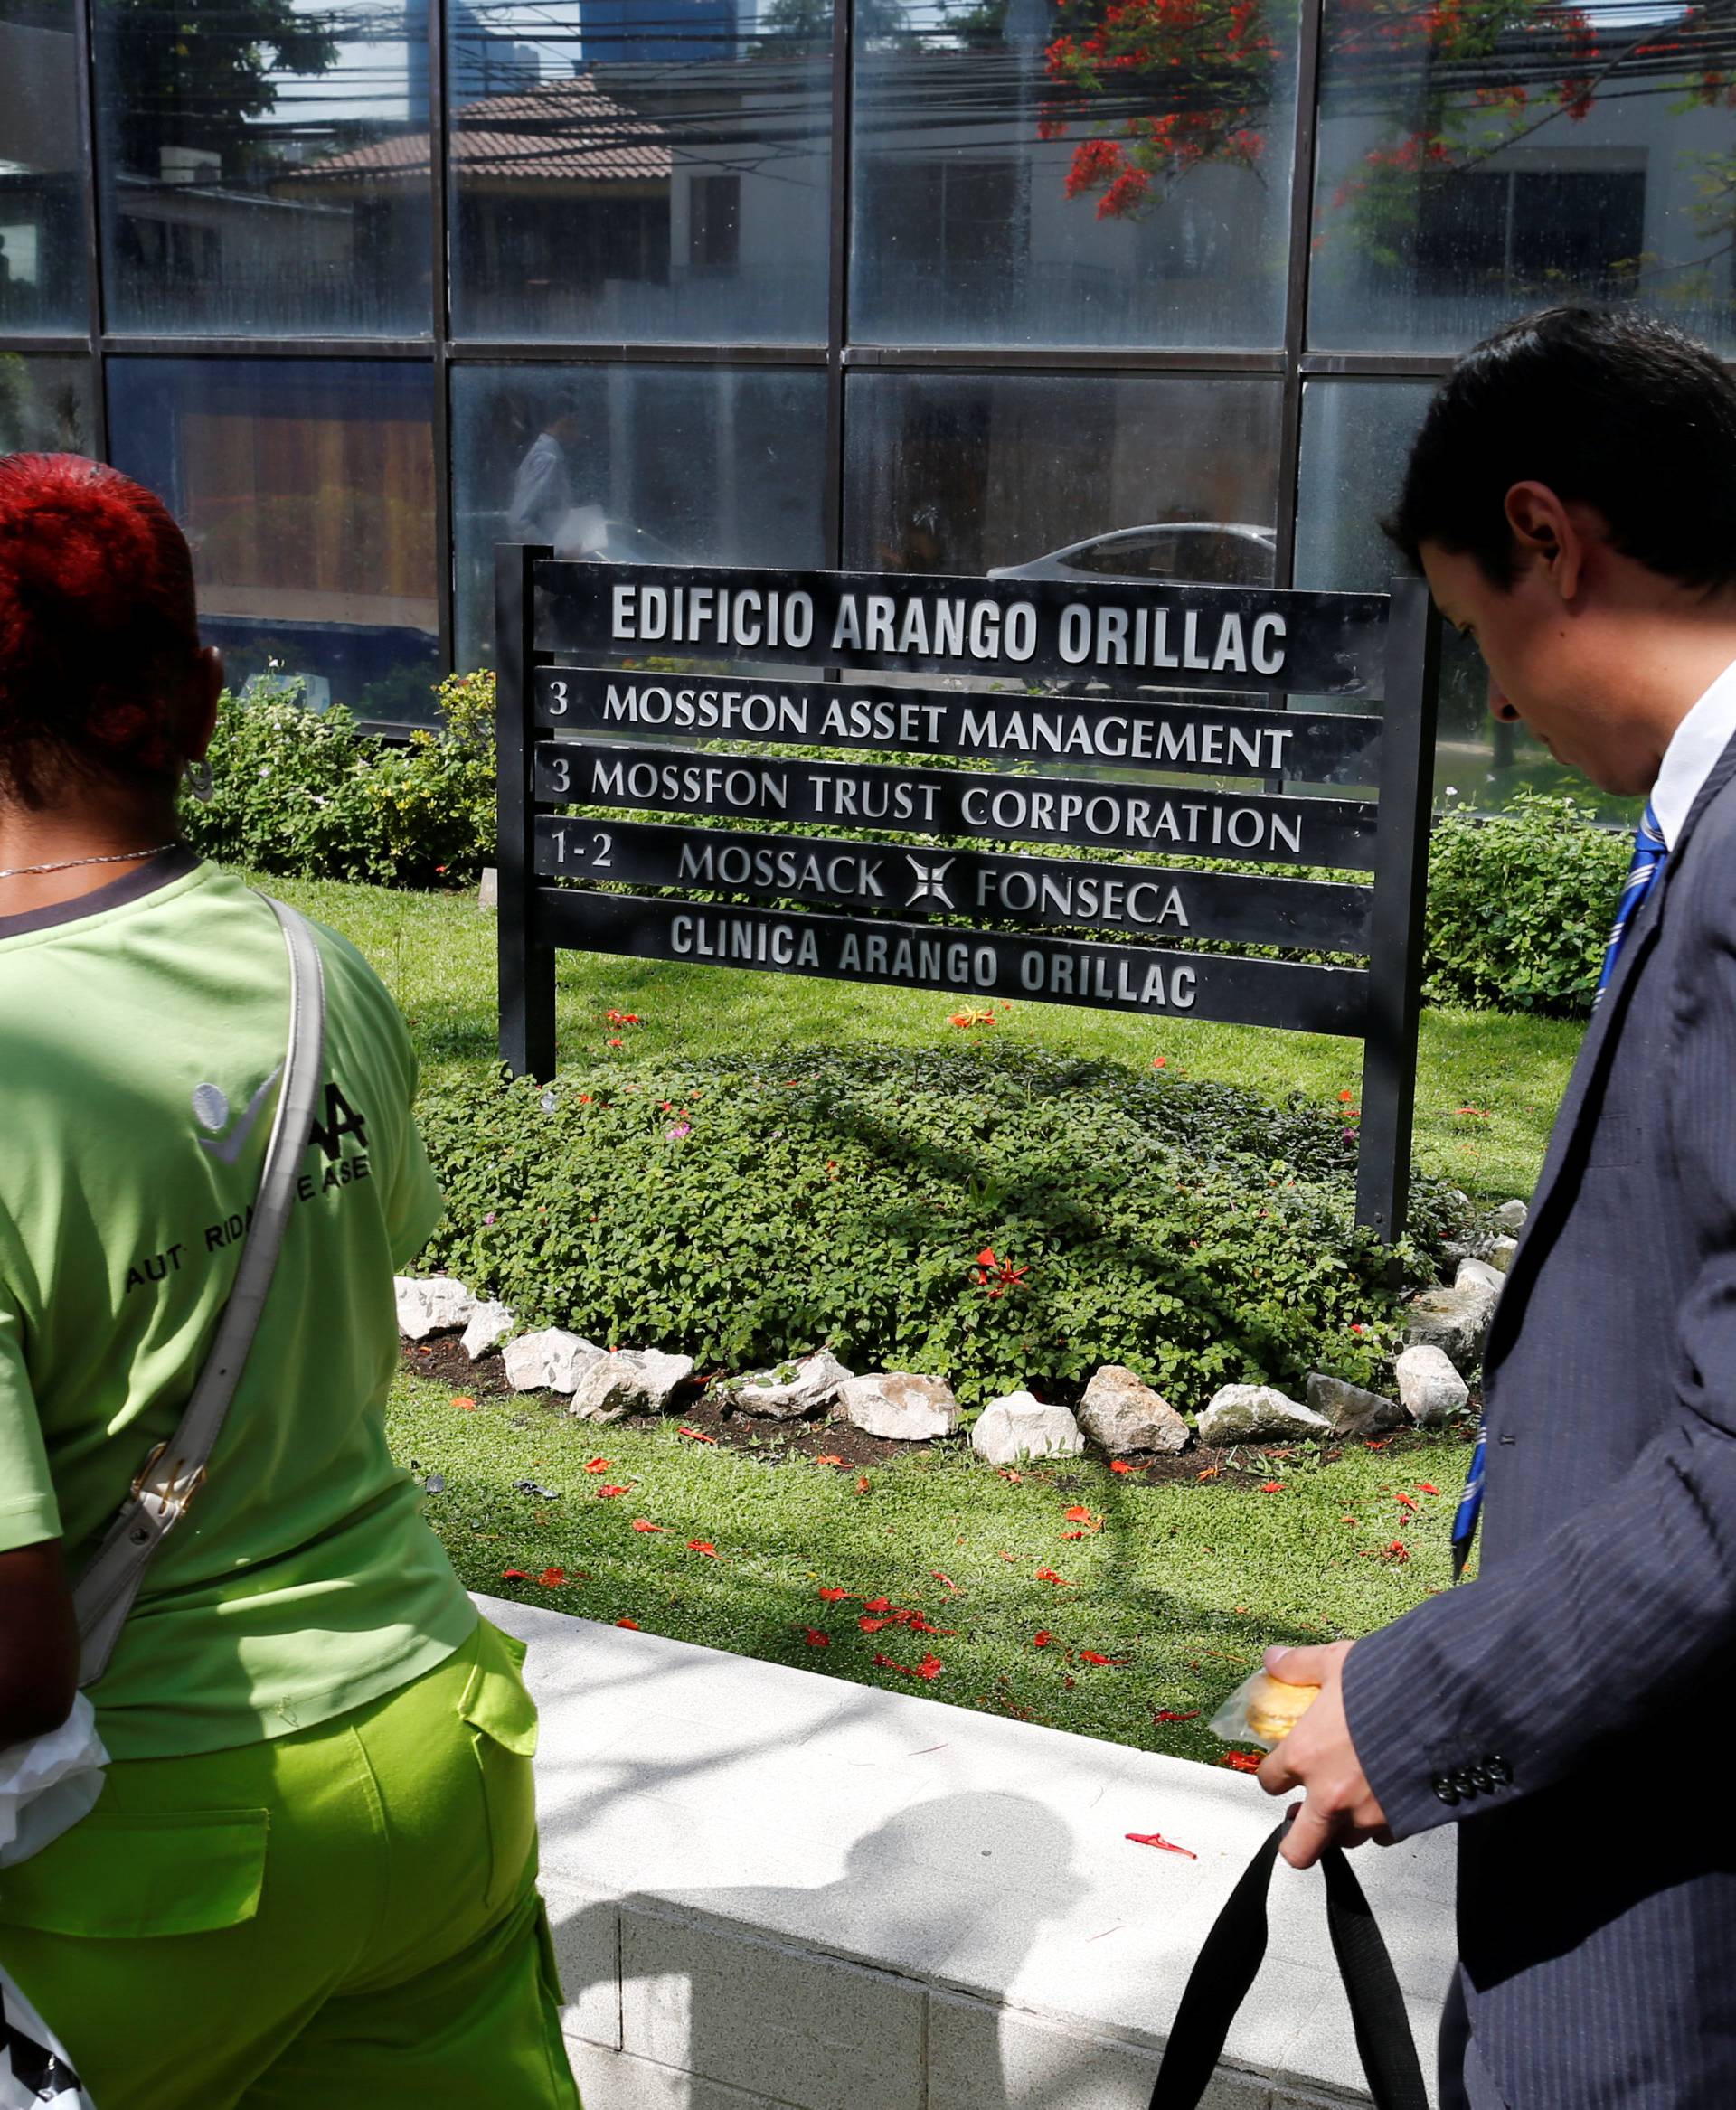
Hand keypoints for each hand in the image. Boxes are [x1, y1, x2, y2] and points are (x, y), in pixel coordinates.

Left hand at [1254, 1641, 1391, 1868]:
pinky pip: (1382, 1836)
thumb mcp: (1335, 1662)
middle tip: (1300, 1821)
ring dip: (1340, 1826)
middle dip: (1294, 1840)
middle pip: (1298, 1848)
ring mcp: (1367, 1816)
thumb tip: (1274, 1659)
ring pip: (1343, 1841)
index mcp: (1304, 1756)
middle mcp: (1330, 1796)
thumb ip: (1299, 1666)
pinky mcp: (1401, 1825)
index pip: (1269, 1782)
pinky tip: (1383, 1798)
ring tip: (1345, 1804)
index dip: (1273, 1776)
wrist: (1447, 1705)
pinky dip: (1379, 1824)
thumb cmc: (1389, 1684)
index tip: (1281, 1770)